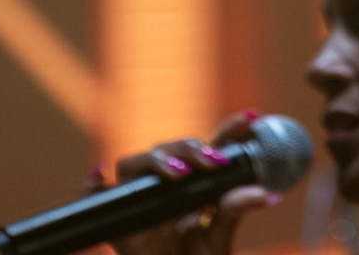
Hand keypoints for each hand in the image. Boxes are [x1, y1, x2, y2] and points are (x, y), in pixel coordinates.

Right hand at [98, 112, 280, 254]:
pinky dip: (91, 185)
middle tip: (215, 163)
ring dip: (156, 161)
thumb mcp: (218, 240)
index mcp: (192, 184)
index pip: (207, 147)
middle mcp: (162, 184)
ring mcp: (137, 198)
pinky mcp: (115, 220)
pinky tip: (98, 176)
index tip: (253, 117)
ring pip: (135, 161)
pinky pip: (94, 196)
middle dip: (191, 148)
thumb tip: (267, 194)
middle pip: (169, 149)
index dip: (227, 129)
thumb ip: (234, 214)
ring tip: (180, 174)